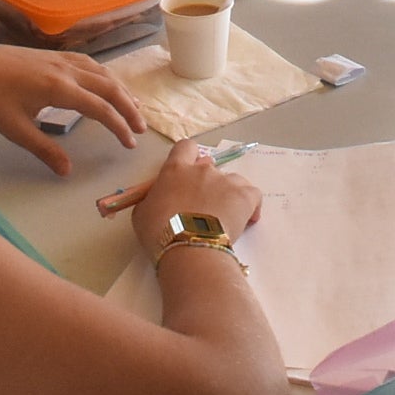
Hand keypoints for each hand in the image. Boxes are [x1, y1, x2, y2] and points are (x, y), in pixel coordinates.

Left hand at [0, 42, 143, 173]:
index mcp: (59, 88)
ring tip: (134, 107)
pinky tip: (107, 83)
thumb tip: (67, 171)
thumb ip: (44, 149)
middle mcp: (67, 70)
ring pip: (102, 72)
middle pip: (109, 86)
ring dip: (121, 90)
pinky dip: (106, 76)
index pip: (100, 108)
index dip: (118, 126)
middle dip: (129, 107)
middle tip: (142, 129)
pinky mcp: (55, 55)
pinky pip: (90, 64)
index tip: (130, 144)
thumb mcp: (14, 129)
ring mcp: (62, 59)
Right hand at [131, 141, 263, 249]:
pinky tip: (245, 220)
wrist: (188, 247)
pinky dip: (250, 206)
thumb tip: (157, 200)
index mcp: (176, 169)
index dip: (189, 158)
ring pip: (232, 180)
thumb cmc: (159, 232)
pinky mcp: (244, 196)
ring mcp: (225, 181)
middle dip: (208, 183)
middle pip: (210, 167)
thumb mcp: (141, 214)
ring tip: (223, 218)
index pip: (186, 147)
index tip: (188, 174)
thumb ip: (151, 200)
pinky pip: (253, 195)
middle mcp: (202, 169)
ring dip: (228, 194)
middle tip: (203, 206)